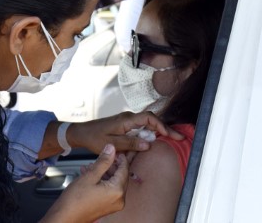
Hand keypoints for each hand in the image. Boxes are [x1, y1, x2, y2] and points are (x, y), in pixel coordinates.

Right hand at [41, 144, 128, 222]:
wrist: (65, 217)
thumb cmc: (74, 200)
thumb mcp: (90, 176)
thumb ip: (103, 162)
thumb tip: (111, 149)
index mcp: (117, 191)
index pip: (124, 170)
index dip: (120, 158)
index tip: (116, 151)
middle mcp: (119, 200)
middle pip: (120, 177)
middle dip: (111, 166)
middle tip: (103, 156)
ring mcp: (113, 205)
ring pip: (113, 183)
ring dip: (105, 173)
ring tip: (93, 165)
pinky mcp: (107, 207)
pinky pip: (109, 190)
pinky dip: (102, 182)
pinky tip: (90, 175)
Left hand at [67, 111, 183, 153]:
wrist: (82, 133)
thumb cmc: (94, 138)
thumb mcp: (111, 144)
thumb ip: (130, 144)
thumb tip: (148, 144)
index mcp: (126, 120)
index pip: (148, 118)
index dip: (161, 125)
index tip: (168, 135)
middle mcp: (128, 118)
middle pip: (152, 119)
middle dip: (166, 128)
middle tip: (179, 137)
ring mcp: (127, 121)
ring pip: (148, 123)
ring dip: (160, 130)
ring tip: (172, 138)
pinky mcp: (126, 125)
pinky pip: (142, 126)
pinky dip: (151, 131)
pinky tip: (157, 138)